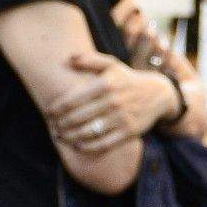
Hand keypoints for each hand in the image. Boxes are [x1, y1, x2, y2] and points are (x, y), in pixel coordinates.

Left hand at [41, 52, 175, 154]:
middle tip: (53, 127)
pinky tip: (78, 145)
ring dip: (70, 137)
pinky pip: (103, 144)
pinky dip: (87, 147)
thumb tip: (69, 59)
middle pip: (78, 118)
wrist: (158, 94)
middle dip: (61, 124)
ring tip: (61, 136)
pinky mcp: (128, 132)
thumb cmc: (127, 79)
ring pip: (88, 133)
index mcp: (106, 84)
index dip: (57, 109)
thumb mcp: (112, 64)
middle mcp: (113, 101)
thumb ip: (89, 60)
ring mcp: (122, 118)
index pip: (73, 100)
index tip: (48, 113)